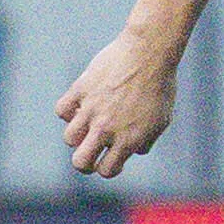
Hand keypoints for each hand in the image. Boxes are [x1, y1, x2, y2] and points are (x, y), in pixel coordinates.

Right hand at [57, 29, 176, 176]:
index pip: (106, 170)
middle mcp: (107, 129)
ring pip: (69, 138)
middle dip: (84, 163)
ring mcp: (92, 109)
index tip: (111, 158)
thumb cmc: (159, 86)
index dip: (107, 168)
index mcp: (128, 140)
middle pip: (80, 162)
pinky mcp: (81, 89)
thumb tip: (134, 151)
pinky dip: (68, 111)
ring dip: (77, 136)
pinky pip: (62, 110)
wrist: (149, 52)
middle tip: (90, 152)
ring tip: (88, 125)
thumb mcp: (161, 119)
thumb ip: (146, 140)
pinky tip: (80, 105)